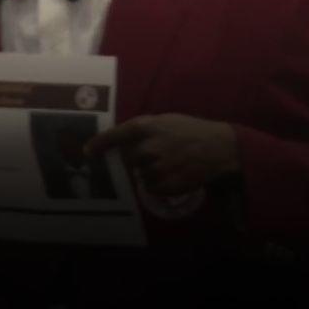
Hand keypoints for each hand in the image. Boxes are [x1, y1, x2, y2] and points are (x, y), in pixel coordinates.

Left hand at [87, 113, 238, 196]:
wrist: (221, 147)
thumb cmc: (191, 131)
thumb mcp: (165, 121)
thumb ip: (142, 129)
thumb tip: (121, 141)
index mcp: (147, 127)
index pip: (116, 135)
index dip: (100, 143)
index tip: (87, 151)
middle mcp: (149, 146)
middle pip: (127, 159)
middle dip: (134, 160)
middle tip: (150, 157)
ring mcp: (158, 166)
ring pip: (140, 175)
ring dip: (147, 173)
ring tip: (167, 165)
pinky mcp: (169, 183)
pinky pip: (152, 188)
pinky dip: (157, 185)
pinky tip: (171, 176)